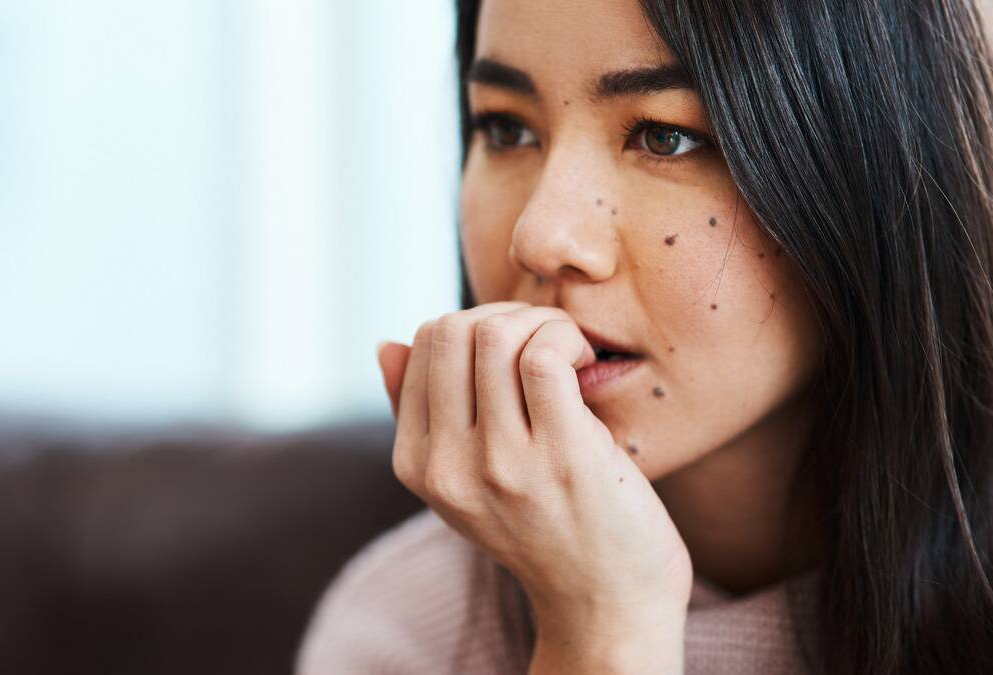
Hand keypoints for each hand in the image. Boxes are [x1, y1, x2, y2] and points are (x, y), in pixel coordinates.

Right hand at [377, 302, 691, 672]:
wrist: (606, 602)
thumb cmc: (544, 529)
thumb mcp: (464, 480)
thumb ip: (422, 415)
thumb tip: (387, 344)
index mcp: (417, 465)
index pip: (422, 344)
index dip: (474, 324)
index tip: (517, 349)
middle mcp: (447, 466)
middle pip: (452, 330)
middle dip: (506, 314)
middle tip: (547, 341)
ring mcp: (501, 463)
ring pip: (496, 335)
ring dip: (542, 323)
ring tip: (570, 353)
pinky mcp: (561, 457)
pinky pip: (544, 357)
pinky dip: (566, 339)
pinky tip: (586, 364)